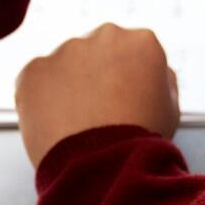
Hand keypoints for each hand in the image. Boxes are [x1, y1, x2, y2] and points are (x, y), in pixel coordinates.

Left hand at [14, 24, 180, 167]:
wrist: (105, 168)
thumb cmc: (142, 143)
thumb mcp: (170, 108)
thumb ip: (160, 79)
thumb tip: (150, 71)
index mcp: (141, 41)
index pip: (130, 53)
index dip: (126, 81)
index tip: (123, 104)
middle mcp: (103, 35)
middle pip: (95, 53)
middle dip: (94, 76)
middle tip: (97, 114)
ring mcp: (65, 50)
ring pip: (64, 65)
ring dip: (66, 87)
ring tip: (76, 125)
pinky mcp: (33, 69)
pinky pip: (36, 82)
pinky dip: (41, 101)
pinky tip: (56, 126)